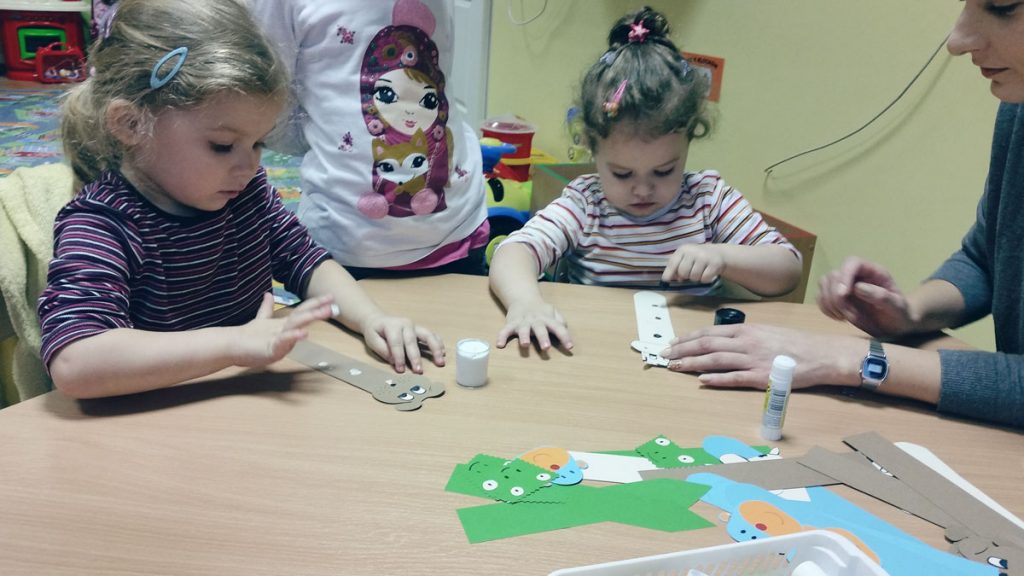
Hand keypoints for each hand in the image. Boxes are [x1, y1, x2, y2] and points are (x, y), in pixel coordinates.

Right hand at [234, 293, 335, 367]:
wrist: (231, 346)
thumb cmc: (247, 336)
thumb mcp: (261, 322)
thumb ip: (266, 309)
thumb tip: (267, 294)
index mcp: (283, 323)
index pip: (302, 310)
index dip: (316, 303)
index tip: (330, 297)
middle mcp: (282, 327)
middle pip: (301, 315)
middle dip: (317, 308)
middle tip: (331, 302)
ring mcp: (277, 336)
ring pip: (295, 325)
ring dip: (310, 318)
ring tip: (323, 312)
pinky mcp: (271, 347)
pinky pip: (284, 341)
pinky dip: (294, 337)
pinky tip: (304, 333)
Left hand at [360, 313, 444, 373]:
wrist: (378, 320)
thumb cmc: (375, 332)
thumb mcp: (372, 340)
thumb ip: (382, 350)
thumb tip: (395, 360)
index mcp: (392, 325)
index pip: (396, 342)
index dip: (398, 357)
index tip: (400, 370)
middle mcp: (406, 324)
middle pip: (412, 341)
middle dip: (415, 357)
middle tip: (419, 371)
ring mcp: (415, 326)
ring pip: (428, 336)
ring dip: (435, 349)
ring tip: (440, 362)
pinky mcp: (421, 330)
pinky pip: (432, 335)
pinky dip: (439, 344)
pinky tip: (443, 353)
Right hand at [496, 299, 572, 350]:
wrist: (523, 298)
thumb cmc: (541, 311)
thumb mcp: (553, 313)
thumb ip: (560, 321)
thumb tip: (565, 329)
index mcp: (547, 319)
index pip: (558, 327)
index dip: (565, 337)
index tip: (569, 347)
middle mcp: (535, 320)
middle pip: (540, 329)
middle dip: (543, 338)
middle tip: (546, 347)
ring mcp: (523, 322)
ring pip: (523, 329)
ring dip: (524, 336)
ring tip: (525, 345)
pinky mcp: (511, 323)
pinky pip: (505, 330)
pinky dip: (502, 337)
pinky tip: (499, 345)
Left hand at [660, 323, 860, 389]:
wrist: (821, 354)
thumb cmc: (794, 344)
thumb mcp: (766, 332)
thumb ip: (743, 337)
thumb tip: (721, 342)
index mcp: (746, 330)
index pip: (709, 333)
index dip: (687, 338)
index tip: (672, 343)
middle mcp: (746, 342)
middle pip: (706, 345)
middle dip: (682, 350)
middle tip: (664, 356)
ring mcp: (753, 360)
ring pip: (715, 360)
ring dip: (692, 364)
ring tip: (674, 367)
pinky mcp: (762, 378)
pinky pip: (735, 378)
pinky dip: (717, 380)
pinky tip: (702, 381)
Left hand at [663, 244, 723, 283]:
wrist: (718, 253)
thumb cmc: (697, 257)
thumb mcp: (685, 258)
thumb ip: (675, 267)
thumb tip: (667, 279)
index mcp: (683, 249)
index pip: (673, 263)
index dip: (669, 273)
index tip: (666, 280)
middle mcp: (693, 251)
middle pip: (683, 273)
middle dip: (686, 276)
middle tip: (691, 272)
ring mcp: (704, 257)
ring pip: (694, 277)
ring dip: (696, 278)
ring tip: (700, 271)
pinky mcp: (714, 263)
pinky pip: (705, 278)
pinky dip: (705, 279)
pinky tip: (708, 272)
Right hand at [816, 257, 913, 337]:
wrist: (895, 327)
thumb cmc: (899, 316)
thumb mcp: (897, 307)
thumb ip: (880, 296)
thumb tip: (858, 288)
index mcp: (873, 272)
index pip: (853, 263)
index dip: (844, 276)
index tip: (843, 295)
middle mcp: (856, 276)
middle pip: (834, 274)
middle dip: (837, 296)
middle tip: (848, 315)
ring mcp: (844, 286)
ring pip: (824, 283)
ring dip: (829, 302)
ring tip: (844, 317)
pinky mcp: (836, 297)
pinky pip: (820, 297)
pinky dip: (825, 308)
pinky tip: (838, 318)